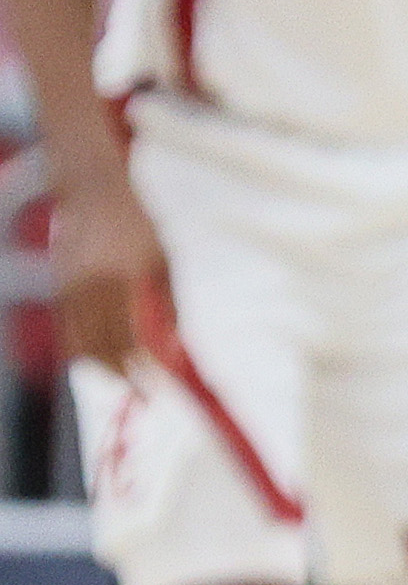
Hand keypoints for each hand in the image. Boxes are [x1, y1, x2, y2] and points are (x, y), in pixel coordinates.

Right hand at [51, 176, 168, 372]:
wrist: (91, 190)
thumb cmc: (135, 226)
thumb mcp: (164, 261)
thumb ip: (169, 304)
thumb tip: (173, 345)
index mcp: (122, 279)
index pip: (128, 338)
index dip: (140, 369)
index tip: (155, 389)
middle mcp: (90, 285)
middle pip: (99, 347)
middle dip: (120, 376)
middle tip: (142, 394)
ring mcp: (68, 285)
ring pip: (77, 341)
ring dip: (99, 366)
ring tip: (123, 378)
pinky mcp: (56, 284)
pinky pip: (64, 327)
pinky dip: (79, 348)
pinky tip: (96, 358)